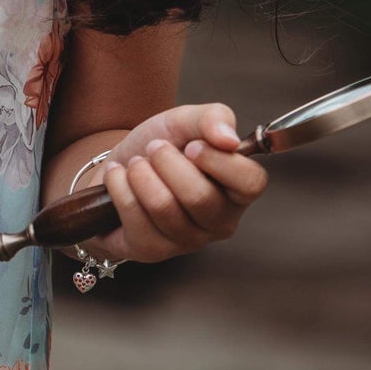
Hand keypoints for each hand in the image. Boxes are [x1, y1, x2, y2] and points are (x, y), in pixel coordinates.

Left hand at [83, 102, 267, 267]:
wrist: (122, 164)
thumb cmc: (162, 145)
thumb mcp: (187, 121)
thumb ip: (214, 118)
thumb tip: (229, 138)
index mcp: (237, 190)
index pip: (251, 183)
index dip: (219, 161)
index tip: (192, 145)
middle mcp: (219, 221)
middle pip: (199, 197)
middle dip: (167, 161)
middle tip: (155, 148)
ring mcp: (187, 241)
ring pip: (163, 206)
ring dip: (140, 173)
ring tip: (137, 163)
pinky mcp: (153, 251)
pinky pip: (134, 217)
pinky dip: (119, 185)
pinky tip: (119, 178)